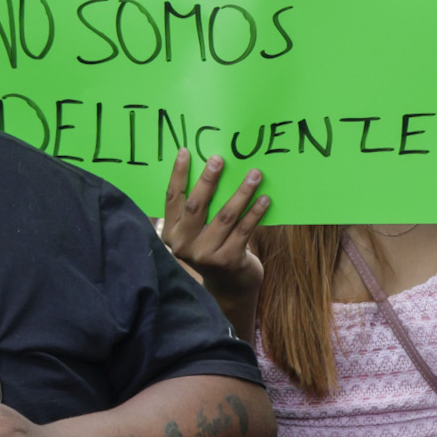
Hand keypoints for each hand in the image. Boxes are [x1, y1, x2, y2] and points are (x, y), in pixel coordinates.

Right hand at [159, 150, 266, 324]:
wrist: (230, 286)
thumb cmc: (214, 247)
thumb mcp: (197, 231)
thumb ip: (197, 208)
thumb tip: (211, 166)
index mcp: (171, 233)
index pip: (172, 198)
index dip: (178, 174)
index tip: (186, 151)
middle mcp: (183, 245)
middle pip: (196, 206)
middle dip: (208, 179)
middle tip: (220, 158)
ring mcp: (205, 255)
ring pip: (224, 216)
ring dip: (242, 193)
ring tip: (254, 175)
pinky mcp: (228, 260)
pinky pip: (244, 230)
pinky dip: (255, 212)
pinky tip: (265, 199)